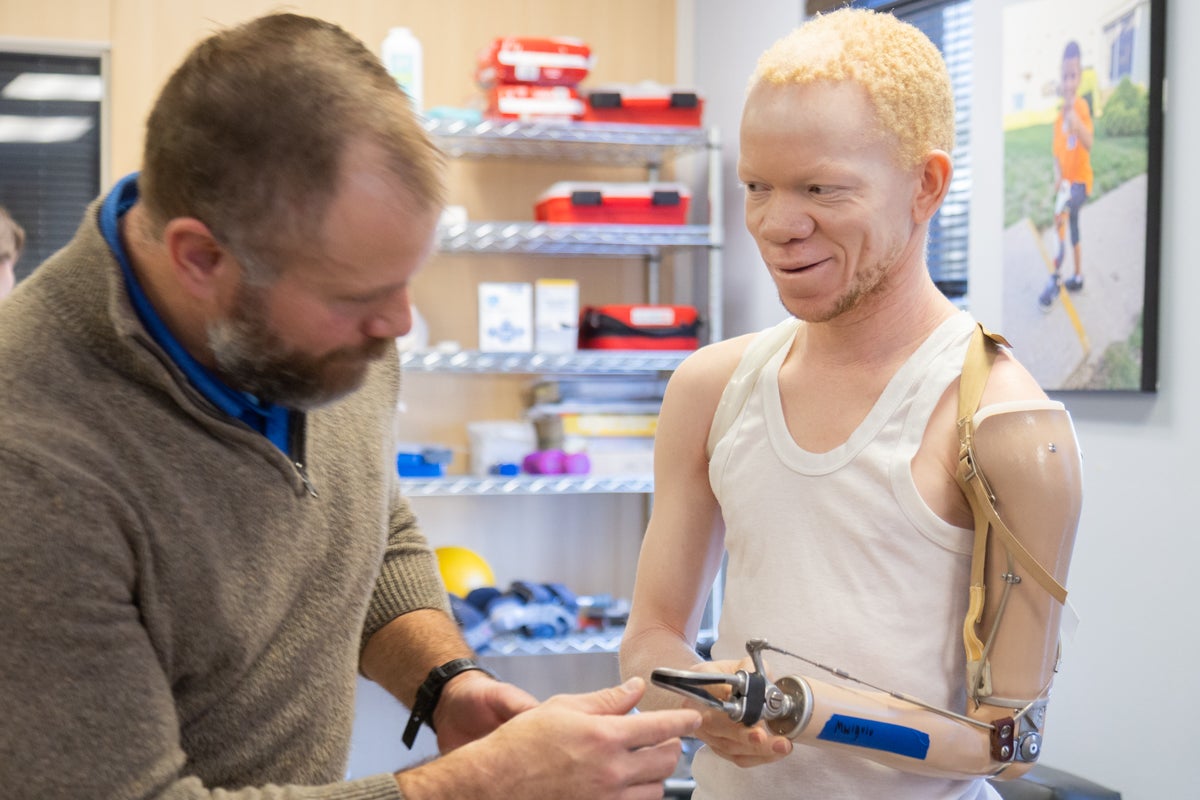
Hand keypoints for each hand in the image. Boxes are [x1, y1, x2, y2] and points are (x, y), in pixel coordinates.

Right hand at [398, 677, 700, 799]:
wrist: (494, 783)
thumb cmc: (521, 745)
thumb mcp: (563, 709)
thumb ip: (606, 700)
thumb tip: (634, 688)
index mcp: (604, 737)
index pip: (661, 726)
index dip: (683, 721)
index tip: (693, 718)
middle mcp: (612, 771)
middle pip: (666, 760)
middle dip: (671, 747)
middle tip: (665, 739)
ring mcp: (606, 799)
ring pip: (656, 790)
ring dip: (656, 774)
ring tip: (643, 762)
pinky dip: (639, 796)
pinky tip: (627, 785)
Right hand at [686, 657, 792, 767]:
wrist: (708, 691)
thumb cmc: (722, 677)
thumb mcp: (735, 664)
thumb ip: (749, 668)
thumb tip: (760, 683)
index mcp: (701, 687)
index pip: (711, 697)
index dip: (728, 707)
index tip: (749, 714)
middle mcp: (699, 714)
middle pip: (718, 728)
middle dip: (744, 736)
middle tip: (765, 737)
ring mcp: (708, 734)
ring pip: (730, 747)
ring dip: (757, 750)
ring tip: (781, 746)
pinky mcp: (719, 748)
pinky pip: (737, 758)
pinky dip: (758, 757)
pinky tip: (775, 753)